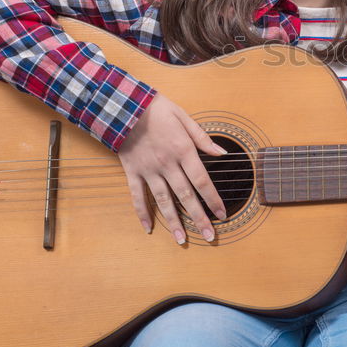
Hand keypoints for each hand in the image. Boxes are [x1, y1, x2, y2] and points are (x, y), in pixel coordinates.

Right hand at [117, 92, 227, 243]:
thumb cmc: (157, 109)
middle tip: (209, 236)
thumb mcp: (184, 117)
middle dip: (199, 218)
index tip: (222, 215)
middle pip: (186, 196)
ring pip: (164, 201)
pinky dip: (142, 213)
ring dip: (173, 222)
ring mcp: (149, 170)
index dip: (213, 199)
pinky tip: (148, 228)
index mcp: (183, 150)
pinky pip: (137, 196)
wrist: (123, 105)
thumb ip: (203, 138)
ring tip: (181, 240)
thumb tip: (222, 154)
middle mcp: (167, 164)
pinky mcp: (132, 172)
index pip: (202, 180)